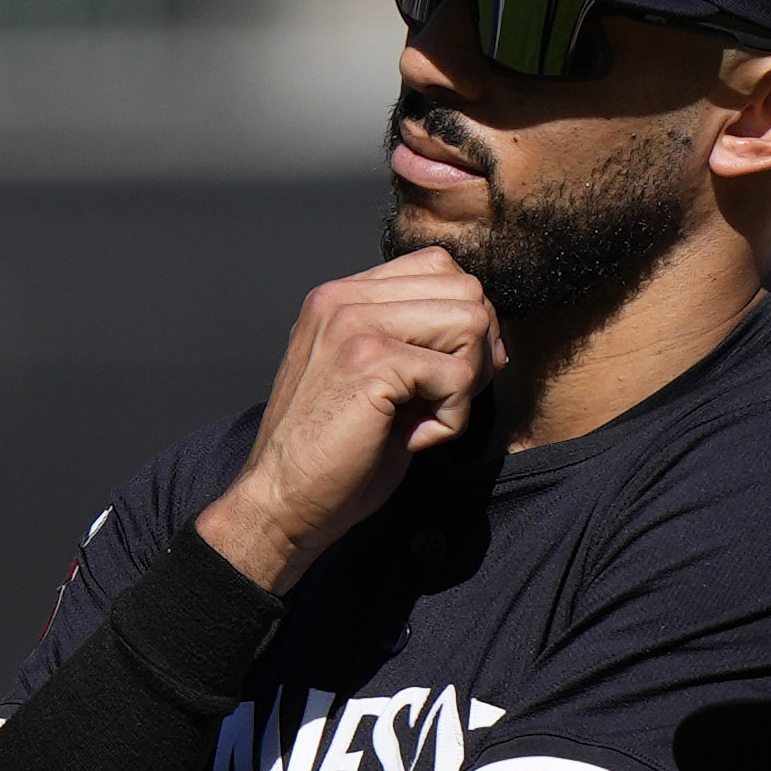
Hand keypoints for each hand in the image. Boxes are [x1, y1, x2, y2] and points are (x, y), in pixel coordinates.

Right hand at [195, 253, 500, 593]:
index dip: (461, 322)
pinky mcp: (370, 361)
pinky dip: (451, 420)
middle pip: (466, 290)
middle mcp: (344, 298)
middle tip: (438, 401)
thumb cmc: (331, 456)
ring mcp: (354, 324)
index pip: (439, 267)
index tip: (440, 376)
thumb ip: (414, 340)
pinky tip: (411, 438)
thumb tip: (491, 335)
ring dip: (465, 382)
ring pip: (471, 323)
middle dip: (473, 352)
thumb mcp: (373, 378)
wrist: (279, 504)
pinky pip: (458, 376)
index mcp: (341, 296)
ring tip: (422, 417)